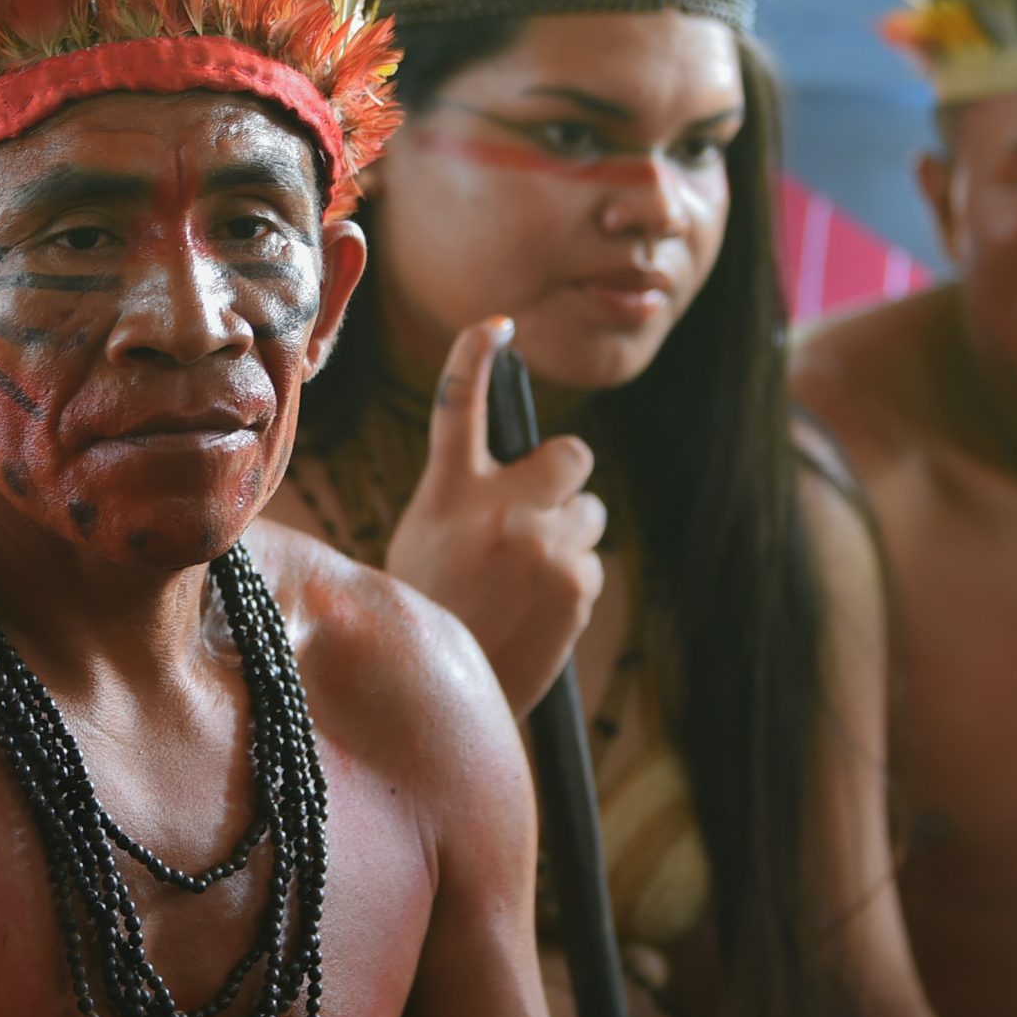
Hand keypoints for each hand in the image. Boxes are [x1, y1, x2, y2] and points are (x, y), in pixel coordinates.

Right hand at [385, 317, 606, 714]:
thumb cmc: (429, 610)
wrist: (440, 690)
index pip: (460, 403)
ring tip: (525, 580)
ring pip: (589, 513)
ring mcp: (543, 542)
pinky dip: (572, 582)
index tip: (499, 326)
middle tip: (542, 511)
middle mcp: (500, 505)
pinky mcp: (576, 581)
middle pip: (571, 454)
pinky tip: (537, 611)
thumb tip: (530, 482)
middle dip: (565, 478)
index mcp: (449, 489)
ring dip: (568, 536)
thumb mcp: (425, 536)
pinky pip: (591, 562)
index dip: (476, 355)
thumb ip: (471, 498)